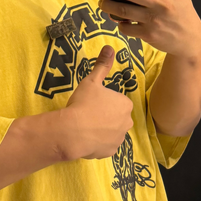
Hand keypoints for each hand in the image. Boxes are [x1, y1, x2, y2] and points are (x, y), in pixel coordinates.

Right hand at [58, 45, 133, 159]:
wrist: (73, 131)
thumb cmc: (83, 103)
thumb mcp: (91, 81)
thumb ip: (102, 65)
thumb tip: (109, 47)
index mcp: (125, 104)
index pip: (117, 101)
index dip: (104, 101)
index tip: (93, 102)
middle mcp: (127, 122)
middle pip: (116, 117)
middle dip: (105, 116)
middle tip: (88, 114)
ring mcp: (120, 139)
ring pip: (112, 132)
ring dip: (103, 130)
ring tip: (86, 127)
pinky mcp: (111, 152)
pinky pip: (106, 145)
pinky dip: (99, 143)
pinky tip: (87, 138)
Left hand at [97, 0, 200, 60]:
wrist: (190, 40)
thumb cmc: (182, 14)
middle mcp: (161, 2)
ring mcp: (153, 19)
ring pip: (122, 9)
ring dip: (107, 5)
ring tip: (103, 3)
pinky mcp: (148, 34)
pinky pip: (125, 27)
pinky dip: (119, 23)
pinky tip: (120, 20)